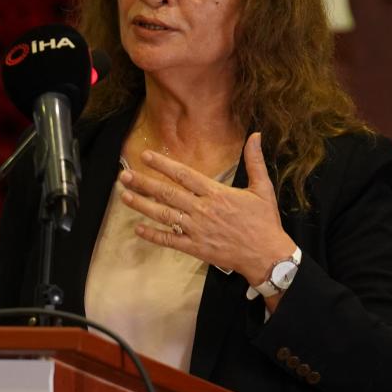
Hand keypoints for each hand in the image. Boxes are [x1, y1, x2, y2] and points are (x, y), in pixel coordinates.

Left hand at [117, 132, 298, 289]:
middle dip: (144, 183)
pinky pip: (170, 240)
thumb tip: (255, 136)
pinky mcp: (195, 248)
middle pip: (168, 193)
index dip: (163, 165)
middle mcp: (202, 210)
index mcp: (216, 194)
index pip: (184, 175)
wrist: (267, 255)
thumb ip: (254, 161)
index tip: (145, 156)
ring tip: (124, 196)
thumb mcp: (263, 188)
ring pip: (164, 215)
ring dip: (142, 205)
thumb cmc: (264, 221)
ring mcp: (197, 230)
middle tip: (124, 176)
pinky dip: (153, 235)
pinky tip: (138, 228)